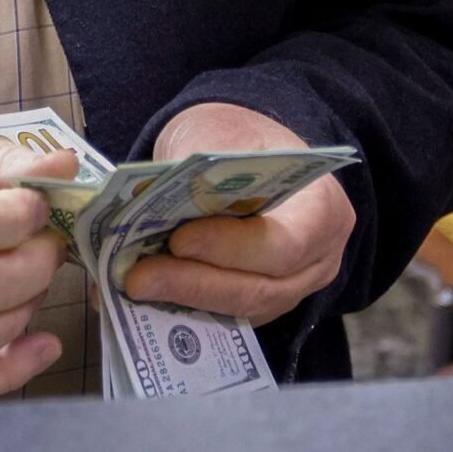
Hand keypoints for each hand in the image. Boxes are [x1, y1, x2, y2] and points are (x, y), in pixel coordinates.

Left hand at [124, 103, 354, 325]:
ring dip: (180, 300)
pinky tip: (140, 296)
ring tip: (131, 285)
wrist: (245, 151)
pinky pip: (223, 317)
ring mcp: (291, 290)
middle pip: (258, 289)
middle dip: (192, 284)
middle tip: (136, 278)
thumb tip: (149, 209)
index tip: (178, 241)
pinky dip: (180, 307)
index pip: (282, 245)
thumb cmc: (237, 138)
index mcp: (321, 210)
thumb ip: (194, 171)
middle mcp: (316, 261)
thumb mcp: (218, 134)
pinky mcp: (258, 305)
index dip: (229, 249)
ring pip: (238, 311)